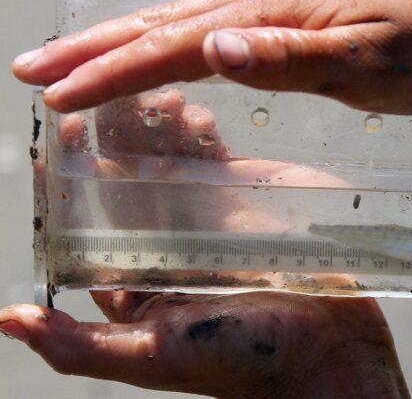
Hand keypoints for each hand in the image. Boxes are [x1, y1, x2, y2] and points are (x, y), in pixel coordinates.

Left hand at [1, 91, 408, 397]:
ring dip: (159, 129)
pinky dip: (203, 135)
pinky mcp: (249, 204)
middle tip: (108, 99)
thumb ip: (82, 345)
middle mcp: (170, 245)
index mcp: (139, 279)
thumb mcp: (154, 356)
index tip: (65, 135)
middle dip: (117, 140)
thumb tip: (9, 319)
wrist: (330, 351)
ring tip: (155, 99)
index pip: (93, 220)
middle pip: (131, 182)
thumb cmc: (245, 361)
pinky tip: (195, 113)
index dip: (74, 177)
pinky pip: (218, 161)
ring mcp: (212, 220)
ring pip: (174, 164)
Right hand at [12, 0, 411, 114]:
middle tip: (34, 68)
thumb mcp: (373, 64)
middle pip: (168, 21)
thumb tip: (211, 46)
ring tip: (82, 58)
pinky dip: (181, 38)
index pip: (177, 46)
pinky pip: (227, 21)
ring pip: (193, 18)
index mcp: (281, 10)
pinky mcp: (309, 7)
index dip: (113, 72)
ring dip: (132, 41)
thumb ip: (291, 57)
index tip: (58, 96)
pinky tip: (174, 48)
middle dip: (97, 49)